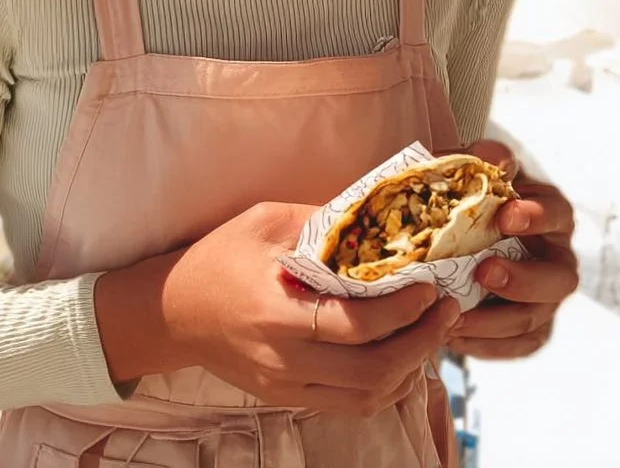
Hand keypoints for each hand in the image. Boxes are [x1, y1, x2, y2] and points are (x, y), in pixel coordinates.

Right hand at [161, 201, 461, 415]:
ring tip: (431, 331)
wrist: (172, 312)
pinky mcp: (287, 397)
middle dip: (420, 342)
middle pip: (372, 371)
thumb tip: (377, 215)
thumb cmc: (218, 258)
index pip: (356, 325)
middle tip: (447, 311)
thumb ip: (321, 222)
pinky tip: (400, 356)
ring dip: (409, 368)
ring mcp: (286, 385)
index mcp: (278, 314)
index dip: (403, 311)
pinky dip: (384, 385)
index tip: (431, 287)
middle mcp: (285, 360)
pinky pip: (349, 404)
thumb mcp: (265, 221)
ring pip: (367, 397)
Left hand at [443, 139, 577, 360]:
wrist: (451, 233)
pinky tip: (455, 337)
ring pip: (536, 318)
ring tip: (455, 317)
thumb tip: (494, 159)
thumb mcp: (469, 169)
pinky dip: (488, 346)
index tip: (506, 215)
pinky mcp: (530, 328)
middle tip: (483, 271)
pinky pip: (519, 346)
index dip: (536, 216)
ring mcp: (545, 297)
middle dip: (523, 279)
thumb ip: (481, 159)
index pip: (556, 212)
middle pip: (559, 278)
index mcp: (547, 212)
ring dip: (497, 321)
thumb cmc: (466, 194)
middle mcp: (555, 257)